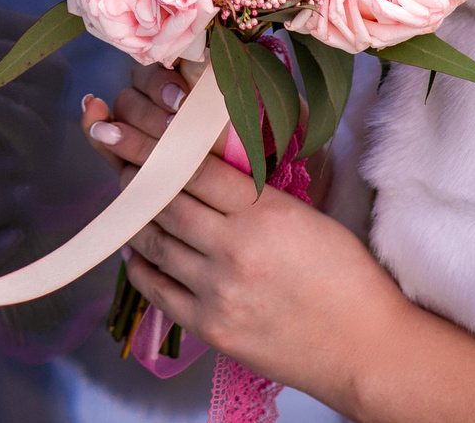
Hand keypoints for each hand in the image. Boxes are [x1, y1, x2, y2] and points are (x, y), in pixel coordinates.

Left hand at [80, 62, 419, 403]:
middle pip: (163, 200)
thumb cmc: (349, 279)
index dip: (148, 140)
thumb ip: (255, 195)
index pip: (191, 166)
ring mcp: (218, 292)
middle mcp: (234, 250)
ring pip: (155, 242)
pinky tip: (137, 251)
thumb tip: (209, 168)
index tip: (117, 124)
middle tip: (106, 145)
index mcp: (264, 213)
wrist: (368, 349)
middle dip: (130, 169)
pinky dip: (142, 266)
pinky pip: (158, 290)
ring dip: (133, 216)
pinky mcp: (211, 329)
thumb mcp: (307, 217)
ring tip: (124, 196)